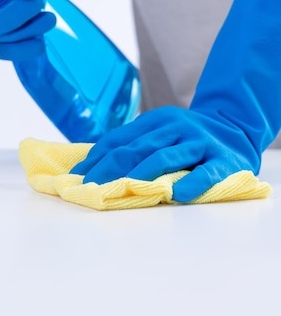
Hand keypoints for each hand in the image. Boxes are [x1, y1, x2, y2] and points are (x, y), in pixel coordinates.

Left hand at [71, 0, 280, 201]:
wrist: (237, 127)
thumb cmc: (188, 138)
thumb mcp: (161, 132)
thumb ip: (134, 144)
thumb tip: (91, 166)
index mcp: (156, 120)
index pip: (120, 139)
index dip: (96, 158)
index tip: (78, 176)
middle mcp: (177, 127)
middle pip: (137, 148)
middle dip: (109, 169)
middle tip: (91, 188)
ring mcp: (199, 142)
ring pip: (166, 157)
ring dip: (141, 175)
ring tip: (121, 190)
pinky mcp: (223, 159)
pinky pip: (206, 172)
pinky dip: (192, 183)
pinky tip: (178, 195)